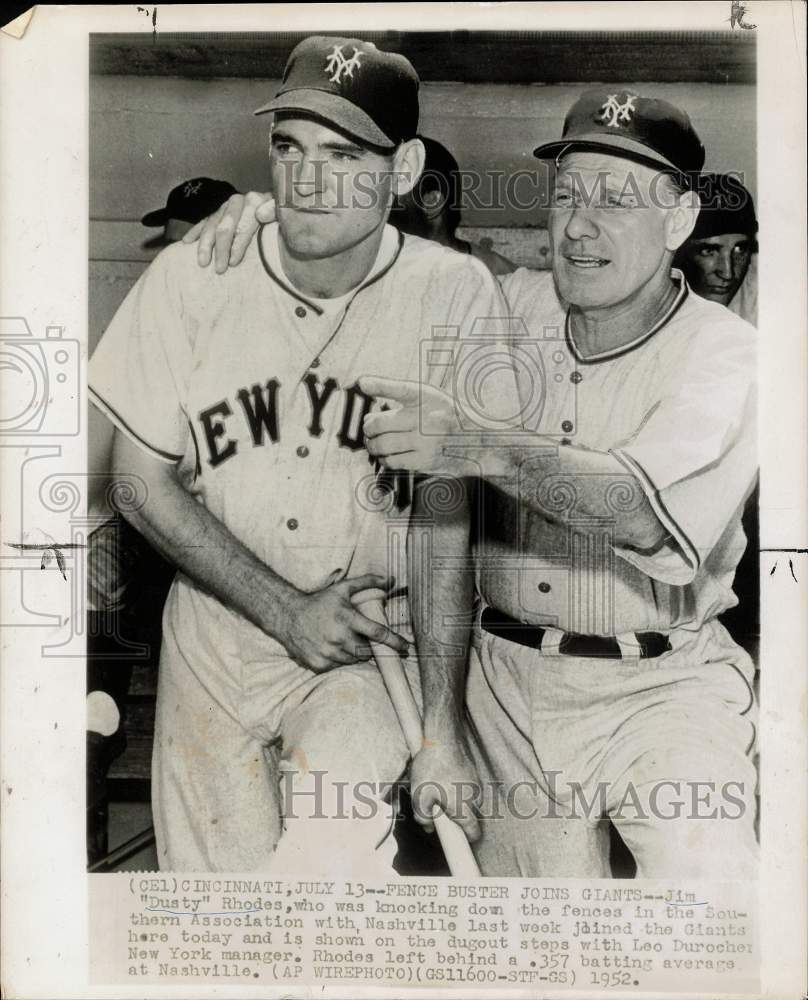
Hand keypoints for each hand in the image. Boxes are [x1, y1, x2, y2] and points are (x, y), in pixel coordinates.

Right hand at [183, 191, 275, 272]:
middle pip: (225, 227)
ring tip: (202, 263)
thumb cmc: (282, 217)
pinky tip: (186, 242)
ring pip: (211, 225)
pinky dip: (195, 231)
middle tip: (219, 269)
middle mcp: (238, 202)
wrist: (279, 207)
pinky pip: (204, 221)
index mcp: (255, 202)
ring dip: (205, 244)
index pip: (243, 226)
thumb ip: (275, 211)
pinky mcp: (218, 212)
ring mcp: (226, 206)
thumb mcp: (284, 213)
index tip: (233, 263)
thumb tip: (260, 214)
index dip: (238, 245)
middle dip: (220, 249)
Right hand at [277, 573, 409, 672]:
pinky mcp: (319, 664)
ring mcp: (328, 653)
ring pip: (353, 660)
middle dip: (369, 647)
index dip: (395, 642)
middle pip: (367, 651)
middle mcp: (338, 637)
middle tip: (360, 637)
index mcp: (347, 619)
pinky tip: (331, 646)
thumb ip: (368, 582)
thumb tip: (392, 579)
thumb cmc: (320, 602)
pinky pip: (338, 666)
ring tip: (343, 639)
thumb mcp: (343, 588)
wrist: (288, 616)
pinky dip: (340, 658)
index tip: (406, 646)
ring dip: (354, 653)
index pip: (378, 633)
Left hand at [360, 376, 468, 475]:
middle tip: (369, 428)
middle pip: (379, 424)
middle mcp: (425, 419)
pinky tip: (386, 454)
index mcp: (426, 398)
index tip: (362, 382)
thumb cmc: (444, 416)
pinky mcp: (423, 461)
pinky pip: (391, 461)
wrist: (476, 441)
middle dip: (368, 427)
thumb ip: (400, 394)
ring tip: (374, 442)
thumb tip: (365, 397)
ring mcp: (424, 442)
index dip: (379, 385)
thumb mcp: (429, 396)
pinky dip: (383, 458)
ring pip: (381, 445)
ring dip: (372, 444)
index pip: (400, 389)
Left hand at [409, 730, 481, 843]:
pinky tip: (443, 780)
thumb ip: (424, 817)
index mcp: (464, 807)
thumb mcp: (419, 796)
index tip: (456, 841)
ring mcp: (476, 784)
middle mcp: (475, 798)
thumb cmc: (431, 768)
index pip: (474, 833)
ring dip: (456, 803)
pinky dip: (458, 790)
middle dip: (456, 819)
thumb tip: (429, 827)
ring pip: (469, 802)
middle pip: (470, 818)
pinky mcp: (473, 773)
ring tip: (438, 791)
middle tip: (439, 811)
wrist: (442, 738)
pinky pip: (467, 789)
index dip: (466, 840)